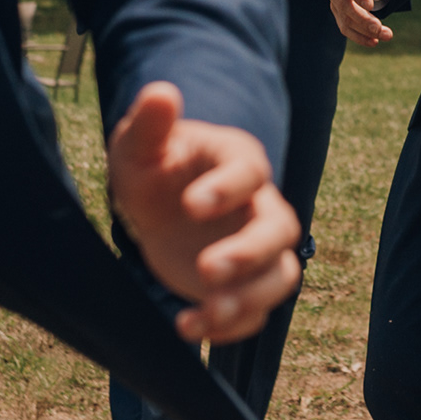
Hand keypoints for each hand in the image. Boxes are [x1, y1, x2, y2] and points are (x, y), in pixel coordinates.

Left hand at [108, 82, 302, 341]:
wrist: (156, 204)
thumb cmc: (152, 165)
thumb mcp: (140, 144)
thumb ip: (151, 123)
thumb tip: (161, 92)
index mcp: (238, 161)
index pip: (250, 172)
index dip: (227, 189)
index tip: (190, 205)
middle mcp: (259, 205)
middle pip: (280, 229)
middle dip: (248, 254)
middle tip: (206, 271)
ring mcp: (257, 248)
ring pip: (280, 276)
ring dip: (247, 300)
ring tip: (203, 316)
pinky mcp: (245, 284)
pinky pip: (256, 310)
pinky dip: (231, 326)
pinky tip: (190, 327)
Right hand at [328, 0, 397, 44]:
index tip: (370, 5)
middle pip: (343, 3)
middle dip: (362, 18)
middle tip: (380, 28)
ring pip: (344, 18)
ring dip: (363, 31)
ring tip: (386, 35)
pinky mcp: (338, 9)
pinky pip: (345, 26)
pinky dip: (359, 36)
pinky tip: (374, 42)